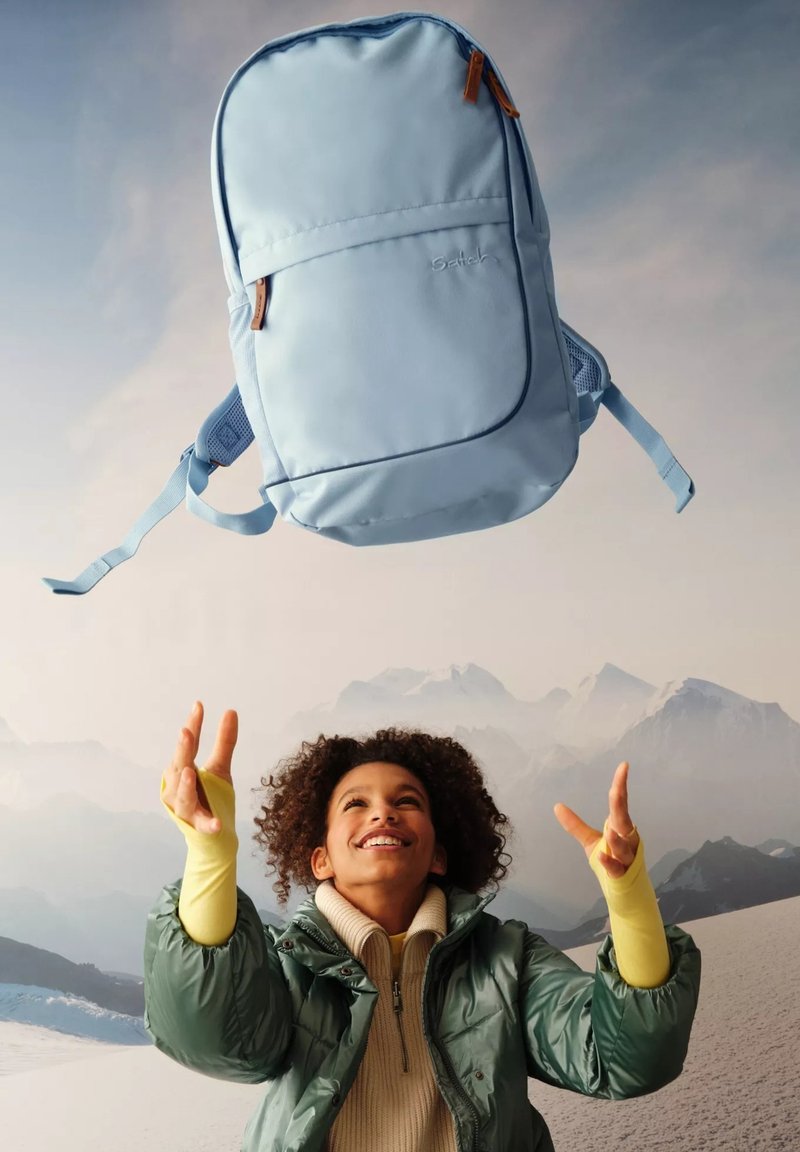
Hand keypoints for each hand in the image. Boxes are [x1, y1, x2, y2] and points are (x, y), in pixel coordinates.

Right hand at [162, 701, 237, 833]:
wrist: (213, 835)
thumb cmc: (210, 796)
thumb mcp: (220, 767)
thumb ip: (225, 742)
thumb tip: (231, 710)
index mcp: (183, 769)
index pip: (188, 745)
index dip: (193, 726)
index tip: (199, 706)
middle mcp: (177, 787)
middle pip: (180, 766)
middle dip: (182, 751)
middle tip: (186, 733)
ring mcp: (185, 808)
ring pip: (182, 796)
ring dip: (185, 785)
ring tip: (191, 772)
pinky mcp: (197, 827)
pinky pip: (202, 825)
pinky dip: (208, 824)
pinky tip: (216, 824)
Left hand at [554, 761, 639, 878]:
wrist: (624, 890)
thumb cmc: (610, 861)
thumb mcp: (590, 841)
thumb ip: (576, 825)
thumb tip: (557, 806)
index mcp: (619, 827)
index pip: (620, 803)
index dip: (621, 785)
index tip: (624, 766)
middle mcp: (627, 840)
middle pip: (624, 820)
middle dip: (621, 805)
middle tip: (616, 790)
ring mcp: (627, 858)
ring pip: (624, 846)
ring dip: (616, 840)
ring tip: (609, 832)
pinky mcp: (623, 875)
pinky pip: (617, 868)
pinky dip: (610, 863)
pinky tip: (602, 857)